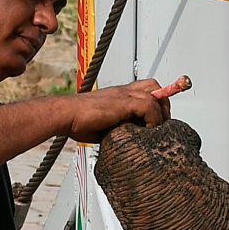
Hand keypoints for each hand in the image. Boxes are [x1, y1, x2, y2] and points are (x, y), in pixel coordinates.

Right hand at [65, 75, 187, 141]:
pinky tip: (146, 131)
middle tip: (160, 124)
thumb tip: (131, 142)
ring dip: (160, 114)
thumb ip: (120, 129)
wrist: (66, 115)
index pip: (147, 89)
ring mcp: (124, 94)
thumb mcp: (105, 126)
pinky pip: (149, 106)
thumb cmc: (78, 122)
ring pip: (156, 95)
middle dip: (162, 105)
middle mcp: (124, 91)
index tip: (157, 121)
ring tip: (155, 130)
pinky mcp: (124, 102)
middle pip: (155, 87)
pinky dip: (153, 119)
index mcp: (120, 95)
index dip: (156, 102)